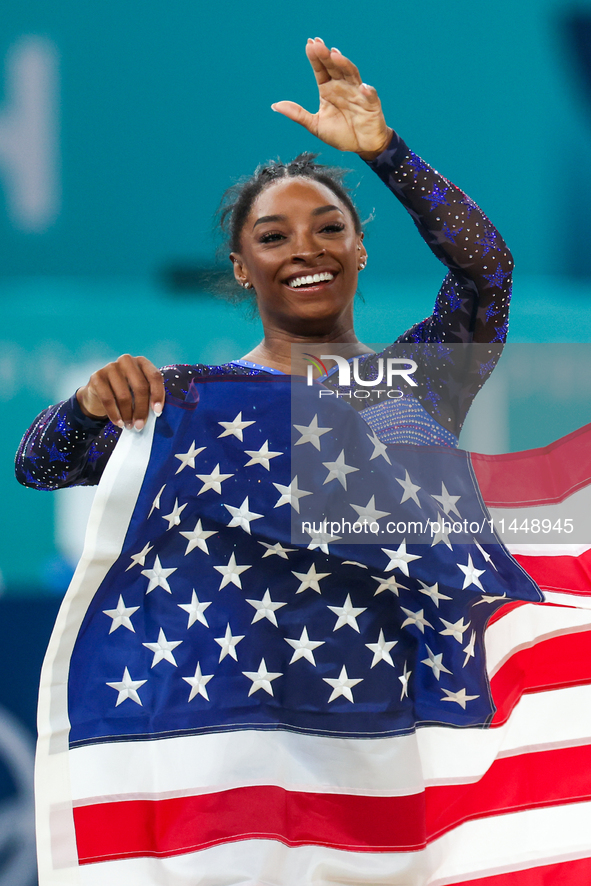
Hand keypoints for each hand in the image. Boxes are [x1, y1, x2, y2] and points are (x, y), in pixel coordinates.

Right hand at [76, 354, 164, 430]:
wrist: (98, 392)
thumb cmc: (126, 392)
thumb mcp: (139, 391)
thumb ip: (149, 396)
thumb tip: (156, 413)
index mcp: (142, 362)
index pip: (154, 376)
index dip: (158, 395)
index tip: (157, 412)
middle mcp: (127, 361)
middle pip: (140, 387)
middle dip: (142, 410)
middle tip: (140, 426)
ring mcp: (111, 367)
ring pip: (124, 396)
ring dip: (128, 415)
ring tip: (130, 426)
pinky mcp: (97, 377)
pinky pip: (108, 399)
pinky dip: (114, 414)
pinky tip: (119, 423)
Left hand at [272, 37, 392, 158]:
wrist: (361, 147)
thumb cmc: (340, 134)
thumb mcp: (315, 125)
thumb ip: (297, 114)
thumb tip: (275, 105)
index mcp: (328, 90)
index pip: (321, 70)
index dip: (315, 58)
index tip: (309, 44)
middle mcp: (343, 87)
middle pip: (334, 67)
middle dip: (326, 55)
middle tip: (317, 44)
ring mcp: (358, 94)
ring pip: (351, 75)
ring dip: (344, 65)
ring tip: (335, 55)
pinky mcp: (371, 105)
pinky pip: (370, 96)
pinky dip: (368, 91)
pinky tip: (363, 87)